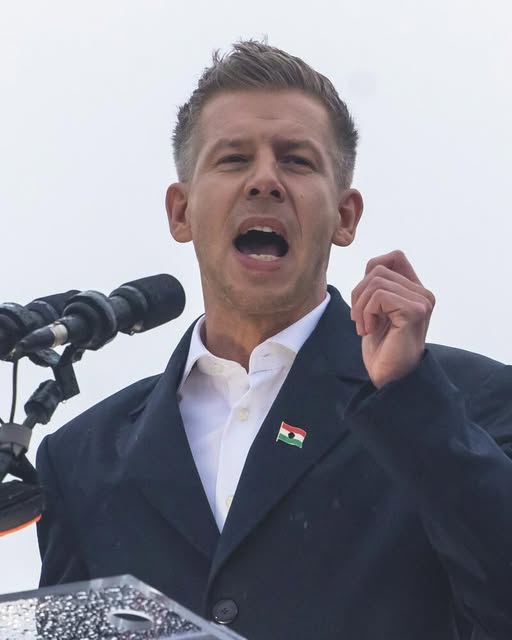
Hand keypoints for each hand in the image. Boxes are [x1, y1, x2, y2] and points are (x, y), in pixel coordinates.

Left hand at [350, 250, 434, 388]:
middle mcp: (423, 293)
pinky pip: (379, 295)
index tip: (365, 301)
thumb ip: (378, 287)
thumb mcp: (376, 310)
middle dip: (358, 294)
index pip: (394, 257)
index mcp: (416, 291)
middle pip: (378, 269)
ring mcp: (422, 301)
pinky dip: (366, 312)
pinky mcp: (415, 311)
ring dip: (360, 306)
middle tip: (359, 320)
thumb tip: (373, 264)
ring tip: (364, 327)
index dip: (372, 270)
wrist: (389, 378)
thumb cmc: (382, 348)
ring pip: (375, 281)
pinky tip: (369, 331)